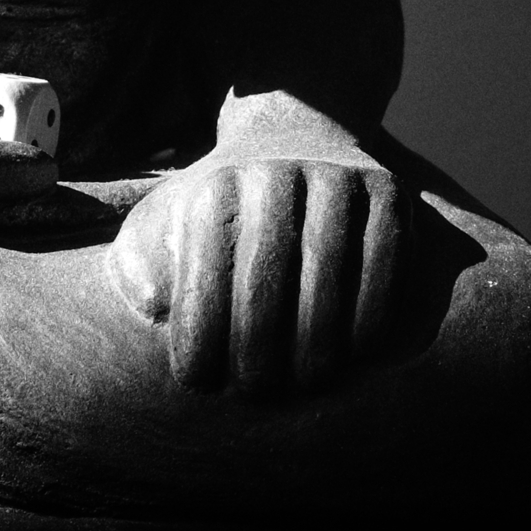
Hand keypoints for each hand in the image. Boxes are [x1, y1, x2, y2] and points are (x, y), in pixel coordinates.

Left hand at [106, 147, 401, 393]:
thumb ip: (145, 259)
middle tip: (257, 391)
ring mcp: (334, 176)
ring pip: (328, 269)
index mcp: (216, 186)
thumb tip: (152, 301)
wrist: (295, 139)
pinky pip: (383, 257)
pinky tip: (358, 353)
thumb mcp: (171, 219)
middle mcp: (273, 173)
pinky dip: (372, 309)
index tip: (198, 382)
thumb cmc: (227, 209)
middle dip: (257, 346)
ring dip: (319, 337)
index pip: (204, 272)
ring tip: (309, 383)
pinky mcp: (385, 188)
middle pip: (265, 276)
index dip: (199, 334)